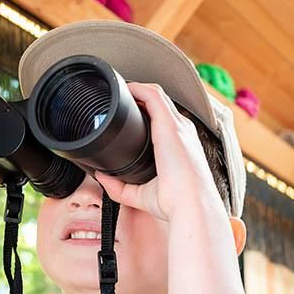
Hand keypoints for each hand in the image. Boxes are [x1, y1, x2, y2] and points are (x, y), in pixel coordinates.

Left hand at [93, 82, 219, 222]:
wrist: (191, 205)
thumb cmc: (175, 202)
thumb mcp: (142, 195)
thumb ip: (120, 187)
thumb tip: (101, 177)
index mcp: (180, 144)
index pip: (163, 117)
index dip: (143, 110)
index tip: (125, 114)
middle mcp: (181, 130)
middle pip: (158, 101)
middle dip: (137, 97)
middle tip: (115, 101)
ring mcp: (176, 125)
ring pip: (155, 94)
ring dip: (135, 89)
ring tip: (115, 91)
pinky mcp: (169, 124)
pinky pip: (152, 95)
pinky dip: (136, 88)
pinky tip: (121, 89)